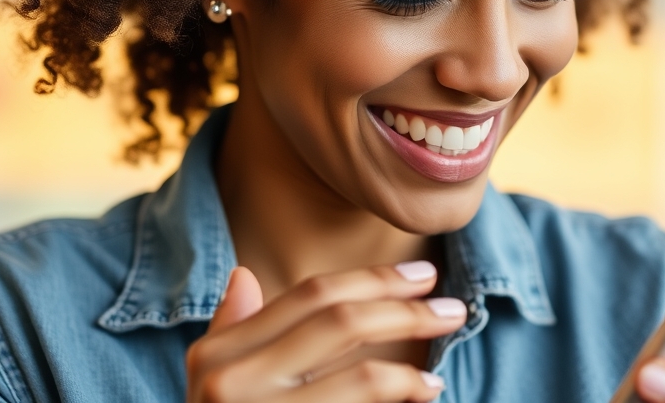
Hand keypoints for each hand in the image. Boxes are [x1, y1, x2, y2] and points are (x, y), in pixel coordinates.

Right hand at [185, 262, 461, 401]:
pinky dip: (403, 394)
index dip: (373, 279)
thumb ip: (231, 334)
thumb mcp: (211, 389)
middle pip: (339, 325)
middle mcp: (231, 386)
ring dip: (413, 365)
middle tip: (453, 309)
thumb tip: (245, 275)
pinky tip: (424, 393)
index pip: (309, 298)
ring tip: (440, 366)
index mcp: (217, 358)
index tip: (423, 275)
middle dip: (406, 310)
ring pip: (362, 378)